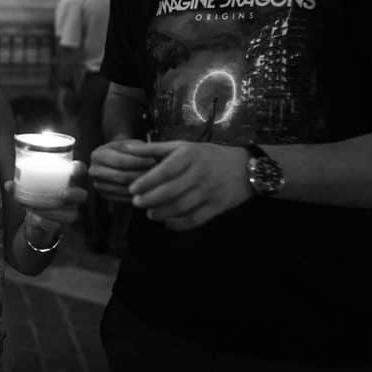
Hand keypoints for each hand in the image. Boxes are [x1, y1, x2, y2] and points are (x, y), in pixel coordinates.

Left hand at [6, 161, 87, 223]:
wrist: (36, 224)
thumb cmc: (37, 201)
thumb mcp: (27, 192)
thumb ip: (18, 188)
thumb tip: (9, 184)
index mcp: (65, 183)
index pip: (79, 173)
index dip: (79, 169)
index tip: (75, 167)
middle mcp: (71, 199)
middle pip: (82, 195)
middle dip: (74, 194)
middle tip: (62, 193)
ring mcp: (68, 214)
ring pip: (71, 214)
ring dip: (53, 211)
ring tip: (36, 209)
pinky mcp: (62, 227)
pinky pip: (57, 226)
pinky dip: (45, 222)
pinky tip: (35, 218)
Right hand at [89, 140, 157, 202]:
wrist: (114, 158)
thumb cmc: (124, 150)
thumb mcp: (128, 144)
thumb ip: (137, 149)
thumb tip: (150, 157)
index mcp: (98, 155)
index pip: (120, 161)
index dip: (138, 162)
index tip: (153, 160)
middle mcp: (94, 171)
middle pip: (121, 176)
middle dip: (140, 175)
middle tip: (156, 173)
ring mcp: (98, 185)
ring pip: (123, 189)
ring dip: (140, 186)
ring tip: (154, 180)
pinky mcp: (104, 195)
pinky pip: (123, 198)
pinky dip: (136, 194)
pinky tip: (147, 188)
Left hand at [126, 141, 252, 230]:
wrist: (244, 167)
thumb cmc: (207, 155)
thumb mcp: (183, 146)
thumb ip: (154, 149)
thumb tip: (126, 149)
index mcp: (190, 156)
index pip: (164, 170)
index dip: (146, 181)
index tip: (131, 189)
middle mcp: (200, 173)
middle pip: (171, 191)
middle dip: (150, 199)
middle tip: (137, 203)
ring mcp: (209, 192)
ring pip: (181, 207)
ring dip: (162, 213)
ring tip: (150, 214)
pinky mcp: (217, 207)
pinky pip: (195, 219)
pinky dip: (179, 224)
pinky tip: (167, 223)